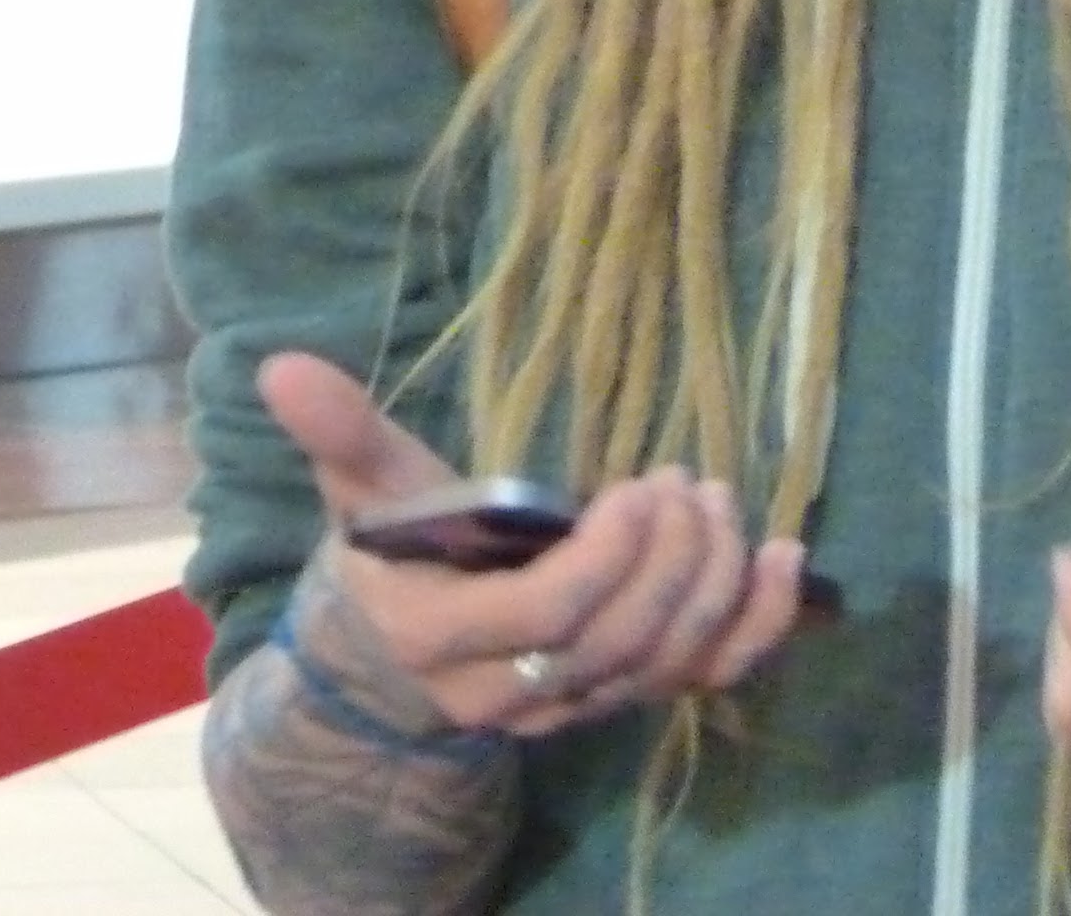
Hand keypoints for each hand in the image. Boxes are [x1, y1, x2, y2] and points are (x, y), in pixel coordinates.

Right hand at [254, 355, 804, 739]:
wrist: (402, 659)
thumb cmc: (396, 557)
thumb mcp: (365, 493)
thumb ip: (339, 434)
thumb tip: (282, 365)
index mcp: (446, 637)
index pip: (547, 615)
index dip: (607, 557)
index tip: (634, 486)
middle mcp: (515, 691)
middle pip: (619, 641)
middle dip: (668, 560)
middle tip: (683, 480)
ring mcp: (577, 705)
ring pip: (665, 664)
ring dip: (711, 582)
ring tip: (716, 499)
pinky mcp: (625, 698)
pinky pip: (705, 681)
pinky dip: (758, 628)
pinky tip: (787, 560)